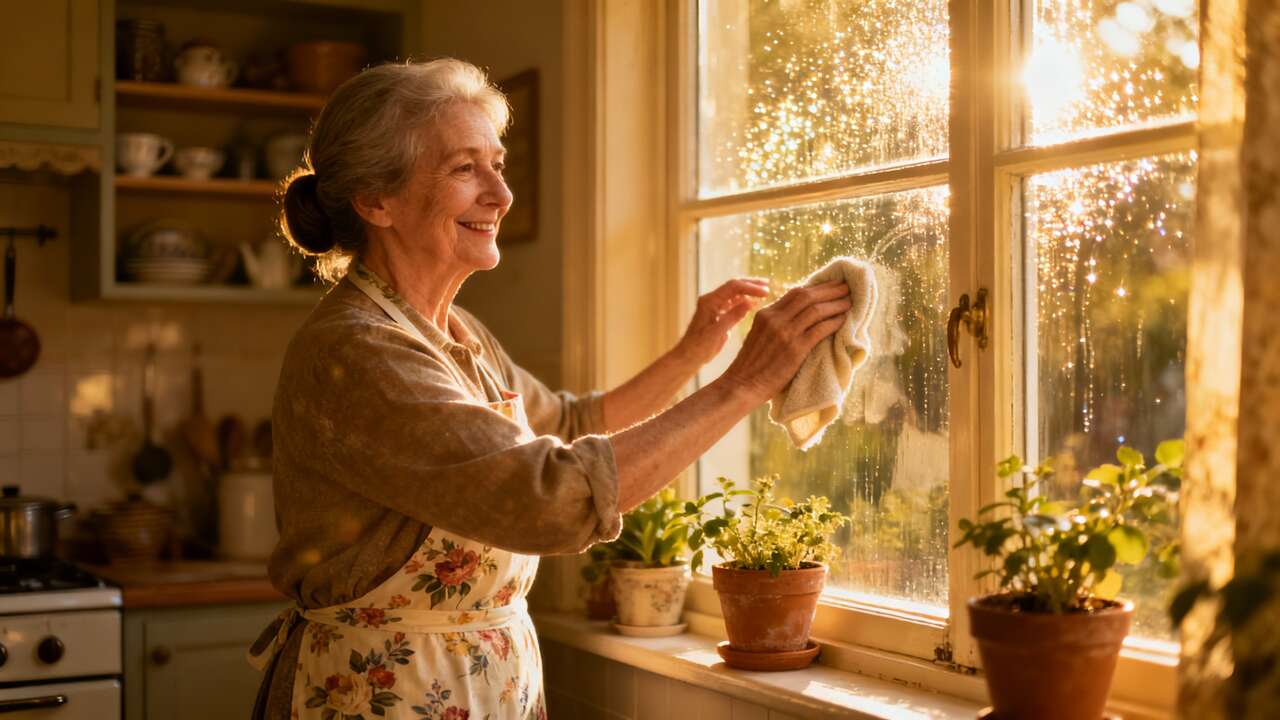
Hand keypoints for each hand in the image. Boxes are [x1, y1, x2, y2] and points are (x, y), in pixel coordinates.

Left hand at [674, 278, 769, 366]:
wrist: (689, 356)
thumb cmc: (700, 346)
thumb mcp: (718, 332)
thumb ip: (733, 316)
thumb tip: (750, 302)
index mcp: (709, 301)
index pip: (733, 287)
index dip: (750, 287)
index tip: (765, 292)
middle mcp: (712, 300)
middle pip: (734, 286)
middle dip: (751, 284)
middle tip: (768, 285)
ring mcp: (715, 306)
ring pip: (735, 294)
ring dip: (749, 292)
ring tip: (765, 292)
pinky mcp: (719, 314)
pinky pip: (733, 303)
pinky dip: (745, 302)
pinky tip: (755, 303)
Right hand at [718, 280, 851, 402]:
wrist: (742, 385)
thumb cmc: (751, 365)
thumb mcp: (758, 336)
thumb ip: (774, 324)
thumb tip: (799, 317)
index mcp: (765, 313)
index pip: (795, 293)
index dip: (816, 287)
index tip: (831, 285)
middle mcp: (775, 319)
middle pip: (807, 296)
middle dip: (830, 290)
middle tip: (846, 287)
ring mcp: (785, 333)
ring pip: (816, 310)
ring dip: (836, 304)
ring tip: (849, 301)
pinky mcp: (795, 349)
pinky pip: (820, 329)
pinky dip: (834, 322)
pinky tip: (843, 320)